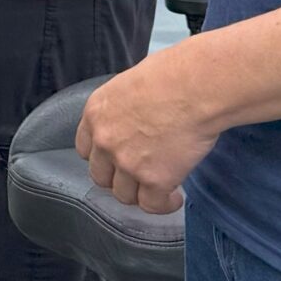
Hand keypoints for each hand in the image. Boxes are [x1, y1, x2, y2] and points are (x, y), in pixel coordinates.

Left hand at [74, 49, 219, 214]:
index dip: (102, 157)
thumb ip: (124, 109)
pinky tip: (175, 198)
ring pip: (124, 195)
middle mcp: (105, 140)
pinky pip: (152, 205)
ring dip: (141, 193)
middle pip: (100, 176)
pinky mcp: (154, 180)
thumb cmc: (173, 75)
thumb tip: (135, 120)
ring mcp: (127, 163)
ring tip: (159, 189)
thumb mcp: (131, 84)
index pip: (85, 148)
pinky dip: (164, 205)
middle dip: (118, 179)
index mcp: (96, 113)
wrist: (195, 87)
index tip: (116, 160)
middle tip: (138, 176)